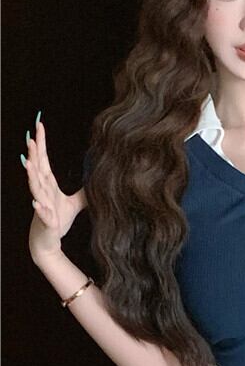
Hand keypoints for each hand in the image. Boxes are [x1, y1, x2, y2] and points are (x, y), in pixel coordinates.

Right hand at [23, 117, 83, 261]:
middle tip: (31, 137)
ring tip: (28, 161)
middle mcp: (43, 192)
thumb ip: (83, 192)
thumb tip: (95, 180)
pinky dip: (39, 208)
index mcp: (48, 185)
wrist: (49, 240)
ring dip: (31, 175)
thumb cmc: (57, 220)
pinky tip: (36, 203)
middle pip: (37, 169)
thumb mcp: (73, 204)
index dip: (42, 143)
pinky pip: (42, 214)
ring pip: (35, 188)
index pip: (44, 160)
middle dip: (34, 153)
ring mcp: (42, 205)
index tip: (39, 125)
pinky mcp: (45, 221)